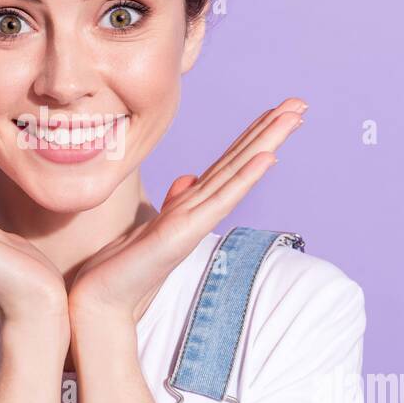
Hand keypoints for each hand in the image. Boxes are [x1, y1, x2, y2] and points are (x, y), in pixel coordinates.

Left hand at [68, 97, 307, 330]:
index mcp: (192, 205)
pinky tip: (267, 158)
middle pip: (241, 162)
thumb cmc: (123, 268)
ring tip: (294, 117)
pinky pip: (220, 200)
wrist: (101, 300)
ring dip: (267, 143)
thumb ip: (174, 203)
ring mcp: (195, 221)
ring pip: (238, 174)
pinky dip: (245, 178)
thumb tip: (188, 178)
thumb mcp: (148, 227)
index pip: (229, 162)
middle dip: (271, 131)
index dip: (253, 134)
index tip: (278, 110)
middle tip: (302, 102)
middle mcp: (199, 210)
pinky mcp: (184, 234)